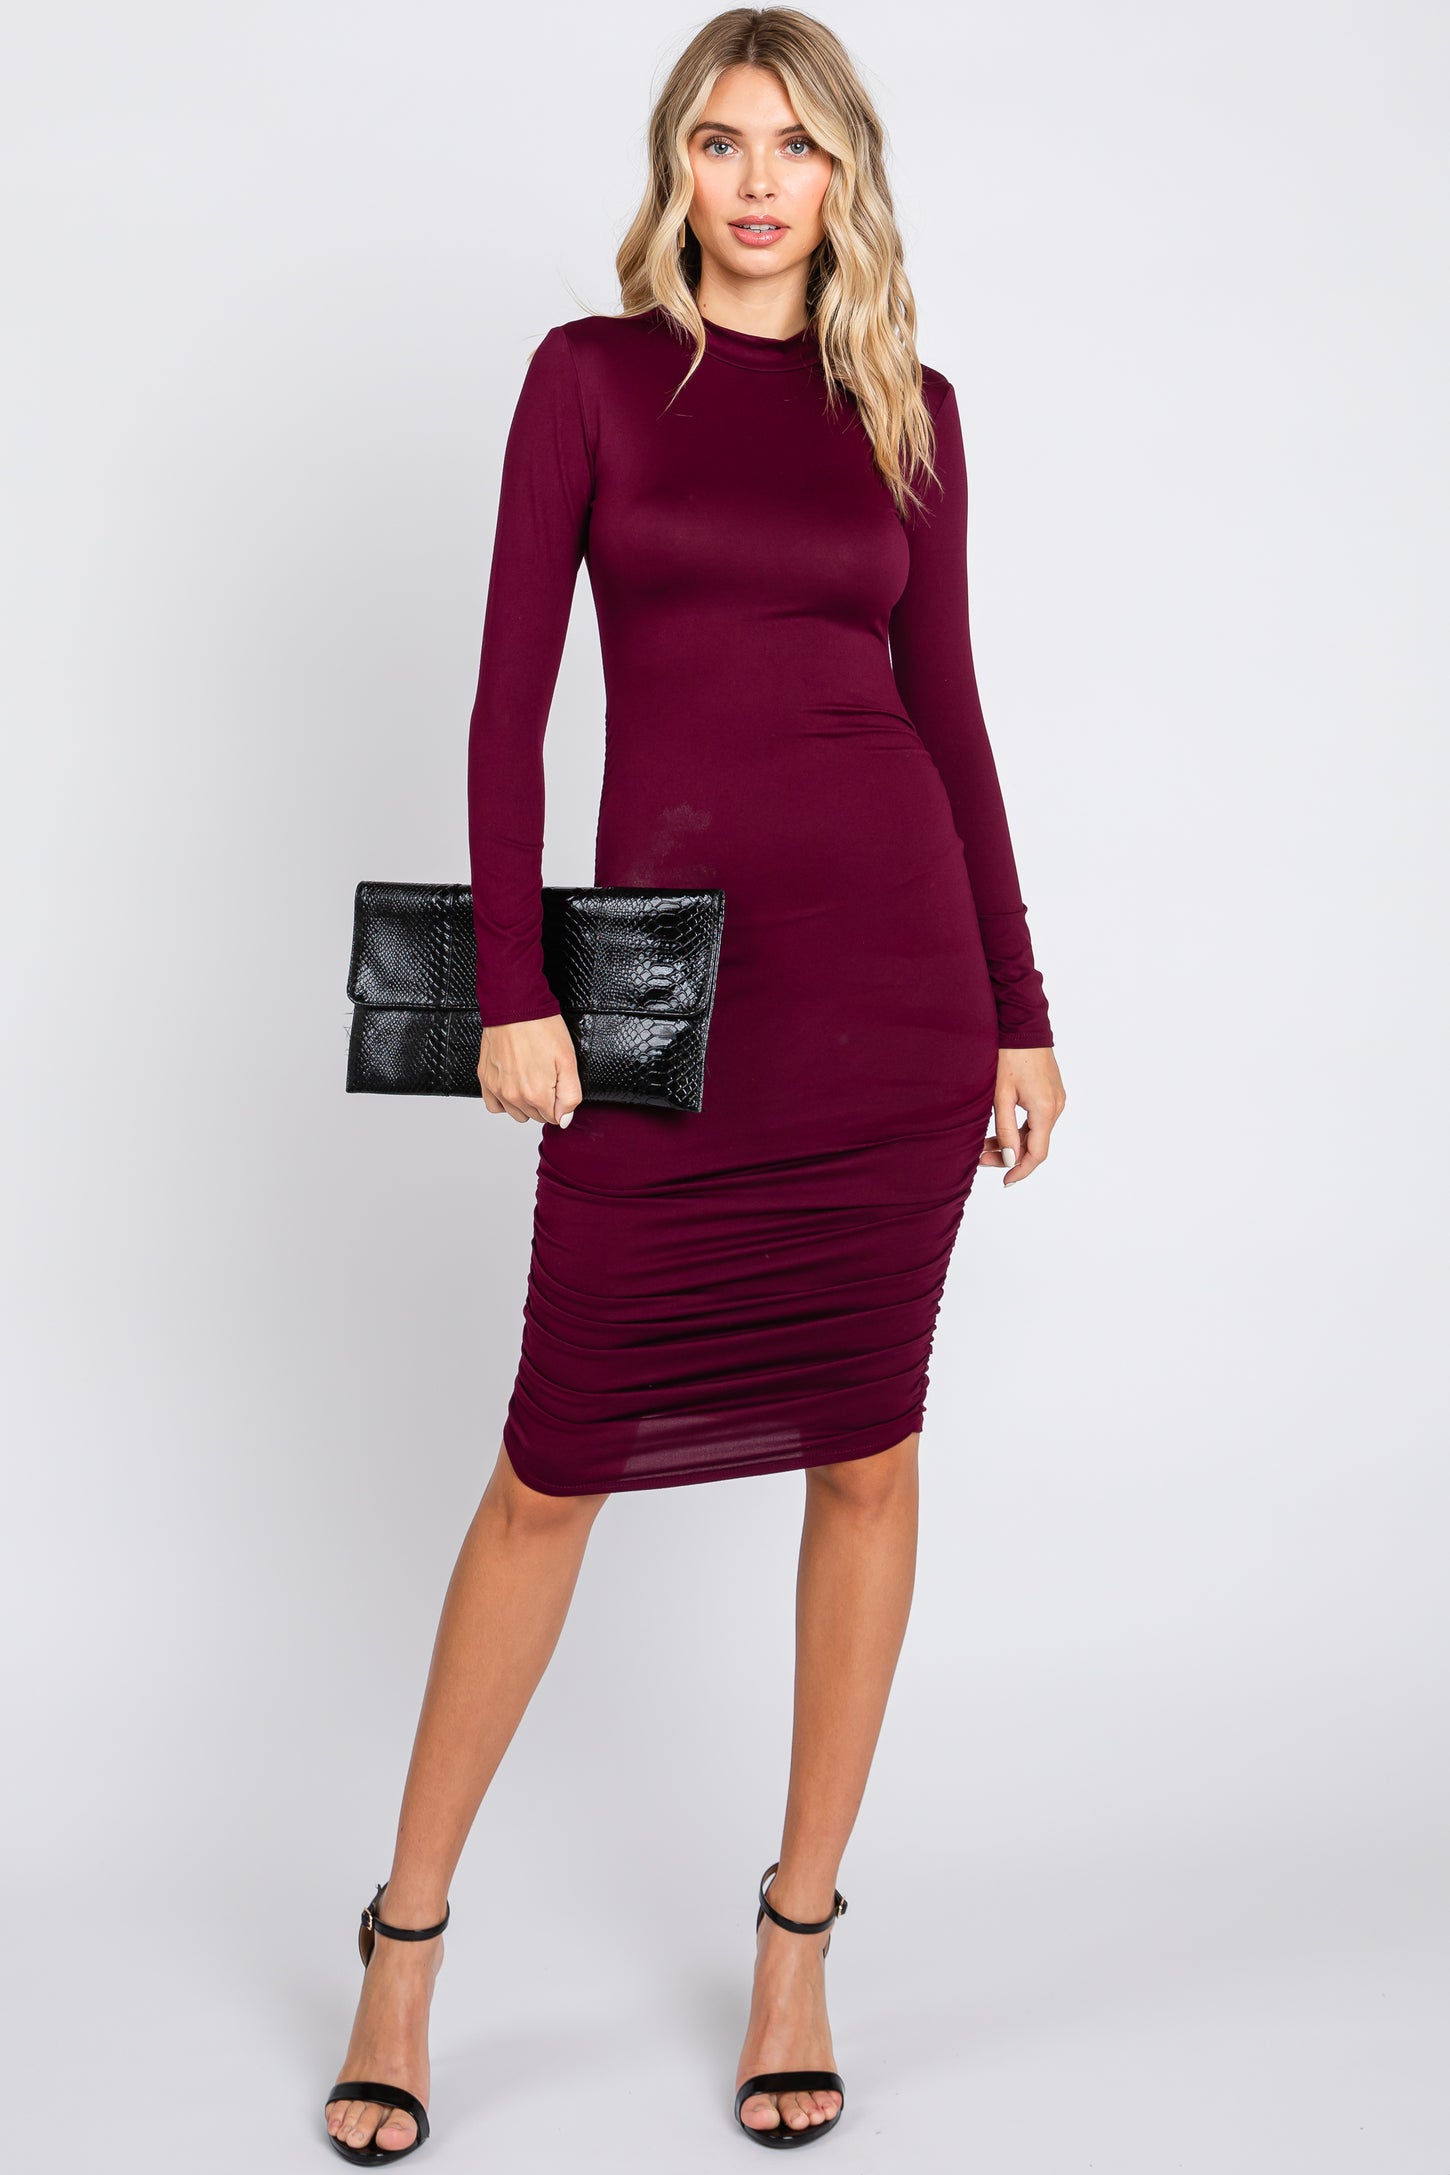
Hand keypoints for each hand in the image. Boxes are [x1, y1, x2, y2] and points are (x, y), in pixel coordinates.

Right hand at [477, 1014, 582, 1125]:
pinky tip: (513, 1086)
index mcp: (537, 1095)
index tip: (558, 1082)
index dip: (560, 1101)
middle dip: (545, 1102)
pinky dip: (505, 1102)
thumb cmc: (542, 1028)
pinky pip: (495, 1106)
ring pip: (517, 1113)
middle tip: (546, 1075)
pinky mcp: (486, 1080)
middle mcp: (515, 1097)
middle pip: (536, 1116)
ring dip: (526, 1104)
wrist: (514, 1006)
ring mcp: (498, 1089)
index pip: (555, 1117)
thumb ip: (570, 1095)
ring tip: (530, 1078)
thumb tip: (564, 1119)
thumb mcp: (568, 1060)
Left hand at [980, 1047, 1065, 1185]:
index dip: (1021, 1170)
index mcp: (1045, 1109)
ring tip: (983, 1145)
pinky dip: (1018, 1130)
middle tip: (981, 1158)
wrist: (1022, 1025)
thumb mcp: (1001, 1095)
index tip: (1004, 1181)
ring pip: (1035, 1133)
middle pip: (1035, 1145)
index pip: (1037, 1153)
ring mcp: (1056, 1100)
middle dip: (1009, 1156)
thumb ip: (1005, 1129)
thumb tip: (1010, 1158)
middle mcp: (1056, 1107)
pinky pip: (1037, 1121)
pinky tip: (998, 1131)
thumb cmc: (1008, 1056)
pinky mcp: (1051, 1094)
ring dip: (1012, 1142)